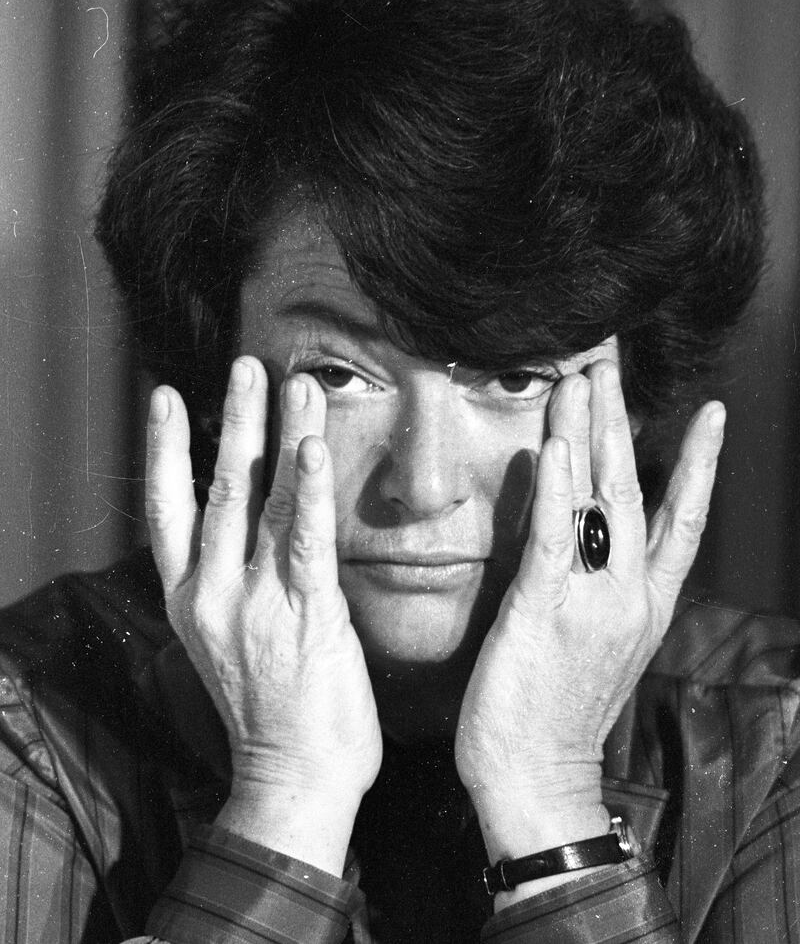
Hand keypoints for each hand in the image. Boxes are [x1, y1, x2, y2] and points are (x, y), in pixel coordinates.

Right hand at [145, 357, 381, 872]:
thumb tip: (257, 529)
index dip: (165, 450)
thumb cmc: (271, 714)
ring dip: (279, 435)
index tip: (166, 400)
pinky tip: (313, 447)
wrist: (292, 783)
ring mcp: (256, 602)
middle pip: (216, 487)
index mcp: (190, 600)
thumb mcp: (231, 642)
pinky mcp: (304, 613)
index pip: (166, 510)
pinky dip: (309, 489)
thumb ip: (235, 583)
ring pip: (261, 500)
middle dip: (233, 420)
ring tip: (292, 382)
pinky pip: (305, 538)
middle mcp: (212, 593)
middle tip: (244, 366)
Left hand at [455, 360, 724, 863]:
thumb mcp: (597, 647)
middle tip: (614, 363)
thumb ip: (601, 590)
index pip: (683, 521)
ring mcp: (593, 602)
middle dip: (625, 422)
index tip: (712, 414)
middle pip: (638, 490)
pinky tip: (558, 443)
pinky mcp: (546, 610)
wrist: (537, 782)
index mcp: (646, 605)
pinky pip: (557, 538)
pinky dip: (559, 488)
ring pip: (602, 501)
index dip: (698, 465)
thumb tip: (588, 538)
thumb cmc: (557, 714)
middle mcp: (631, 596)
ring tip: (585, 377)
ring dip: (592, 433)